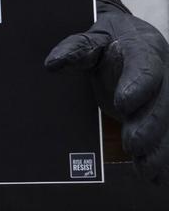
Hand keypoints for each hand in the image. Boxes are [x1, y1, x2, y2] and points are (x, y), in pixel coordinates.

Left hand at [46, 0, 168, 182]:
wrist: (129, 38)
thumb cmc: (107, 39)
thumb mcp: (92, 36)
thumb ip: (76, 48)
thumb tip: (52, 63)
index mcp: (143, 47)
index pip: (145, 64)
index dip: (137, 85)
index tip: (123, 104)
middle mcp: (163, 72)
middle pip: (162, 100)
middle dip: (150, 124)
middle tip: (133, 145)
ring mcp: (166, 94)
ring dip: (160, 147)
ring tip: (146, 168)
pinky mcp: (164, 112)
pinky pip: (168, 134)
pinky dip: (163, 155)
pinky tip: (156, 175)